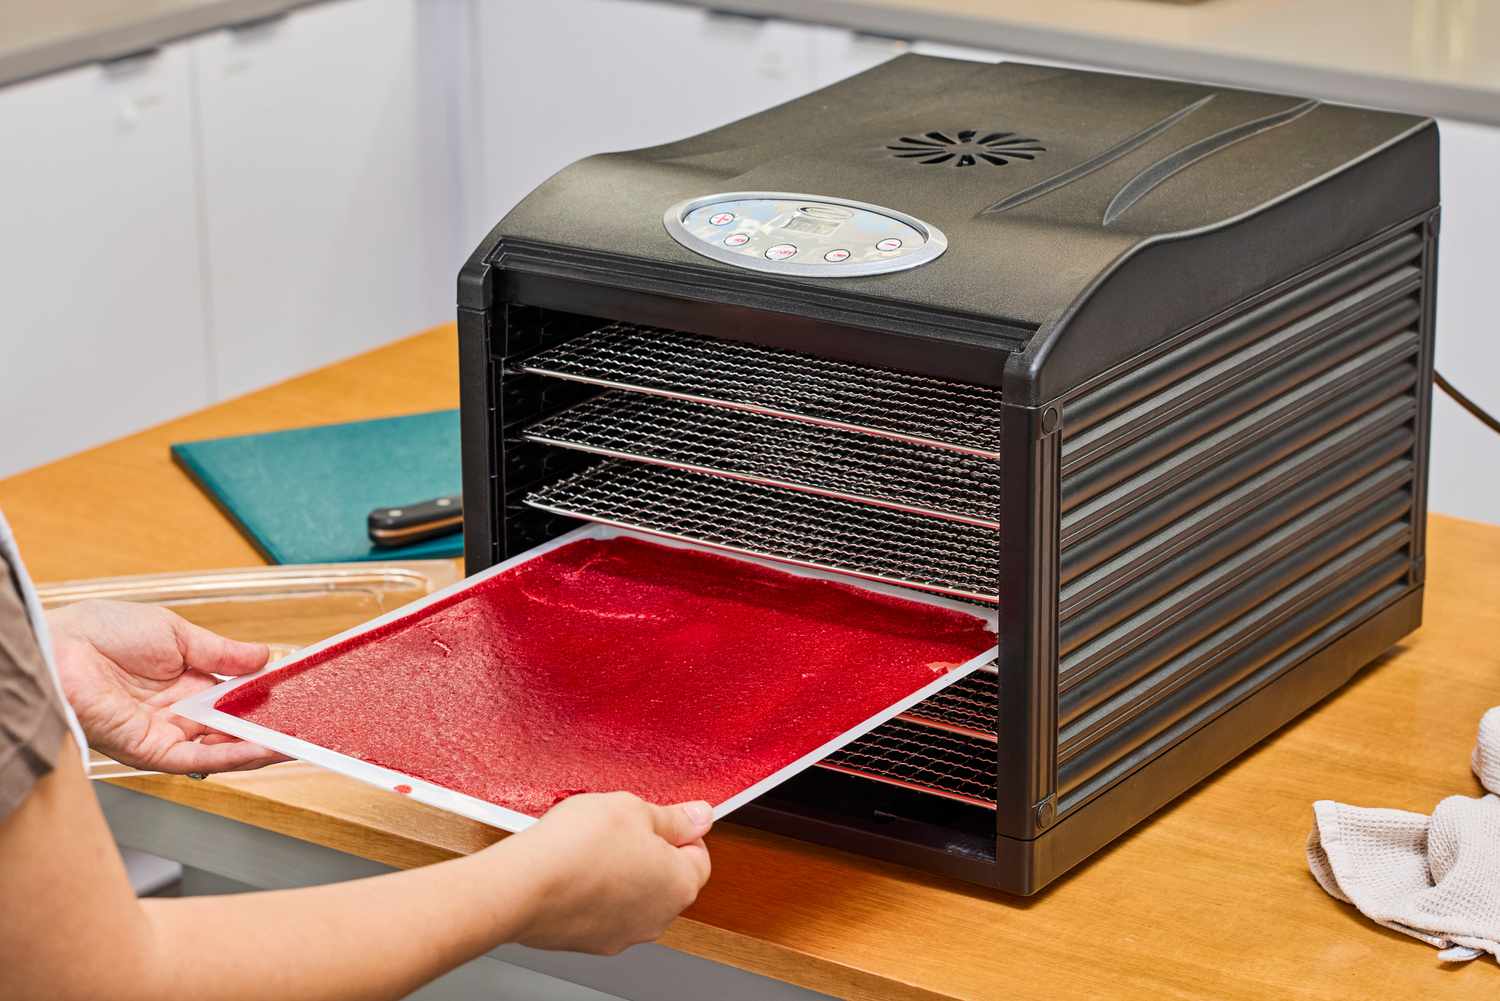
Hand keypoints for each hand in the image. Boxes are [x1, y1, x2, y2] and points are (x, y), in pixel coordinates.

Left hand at [45, 599, 284, 773]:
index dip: (265, 695)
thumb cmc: (101, 632)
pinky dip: (234, 756)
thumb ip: (222, 652)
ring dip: (262, 745)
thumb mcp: (177, 633)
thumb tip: (265, 657)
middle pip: (234, 725)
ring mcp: (165, 732)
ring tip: (300, 741)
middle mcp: (177, 712)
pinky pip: (199, 757)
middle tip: (310, 722)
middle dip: (272, 725)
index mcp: (183, 681)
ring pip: (224, 746)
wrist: (58, 646)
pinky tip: (265, 749)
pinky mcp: (151, 750)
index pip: (235, 694)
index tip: (297, 691)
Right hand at [500, 792, 712, 954]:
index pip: (699, 855)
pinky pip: (603, 910)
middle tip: (620, 828)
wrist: (522, 886)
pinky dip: (595, 892)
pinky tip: (574, 869)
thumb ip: (674, 817)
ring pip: (633, 895)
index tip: (659, 817)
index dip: (679, 830)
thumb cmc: (577, 848)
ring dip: (620, 872)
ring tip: (590, 846)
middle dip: (647, 851)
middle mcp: (658, 919)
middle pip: (666, 878)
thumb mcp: (634, 809)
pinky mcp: (590, 942)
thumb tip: (700, 816)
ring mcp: (624, 935)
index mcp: (680, 885)